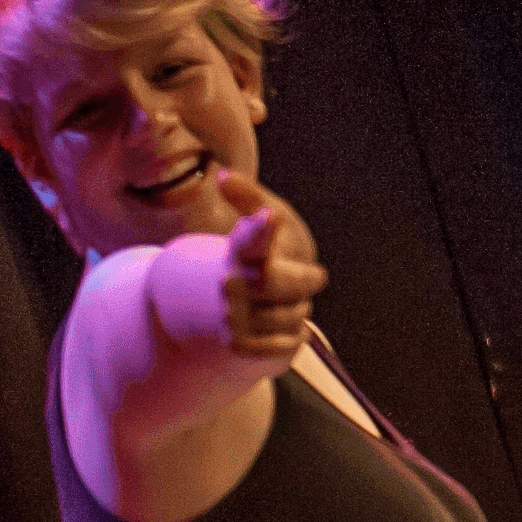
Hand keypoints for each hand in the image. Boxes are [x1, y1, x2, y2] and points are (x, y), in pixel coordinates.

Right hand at [212, 169, 323, 361]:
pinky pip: (289, 343)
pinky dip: (292, 336)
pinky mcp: (239, 346)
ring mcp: (231, 318)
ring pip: (294, 316)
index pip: (249, 241)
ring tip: (287, 302)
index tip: (269, 215)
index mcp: (235, 253)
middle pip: (284, 285)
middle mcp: (228, 286)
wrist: (207, 310)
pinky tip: (281, 327)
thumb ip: (247, 200)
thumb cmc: (243, 261)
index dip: (259, 230)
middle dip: (305, 281)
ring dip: (299, 310)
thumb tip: (224, 176)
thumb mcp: (250, 228)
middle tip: (314, 276)